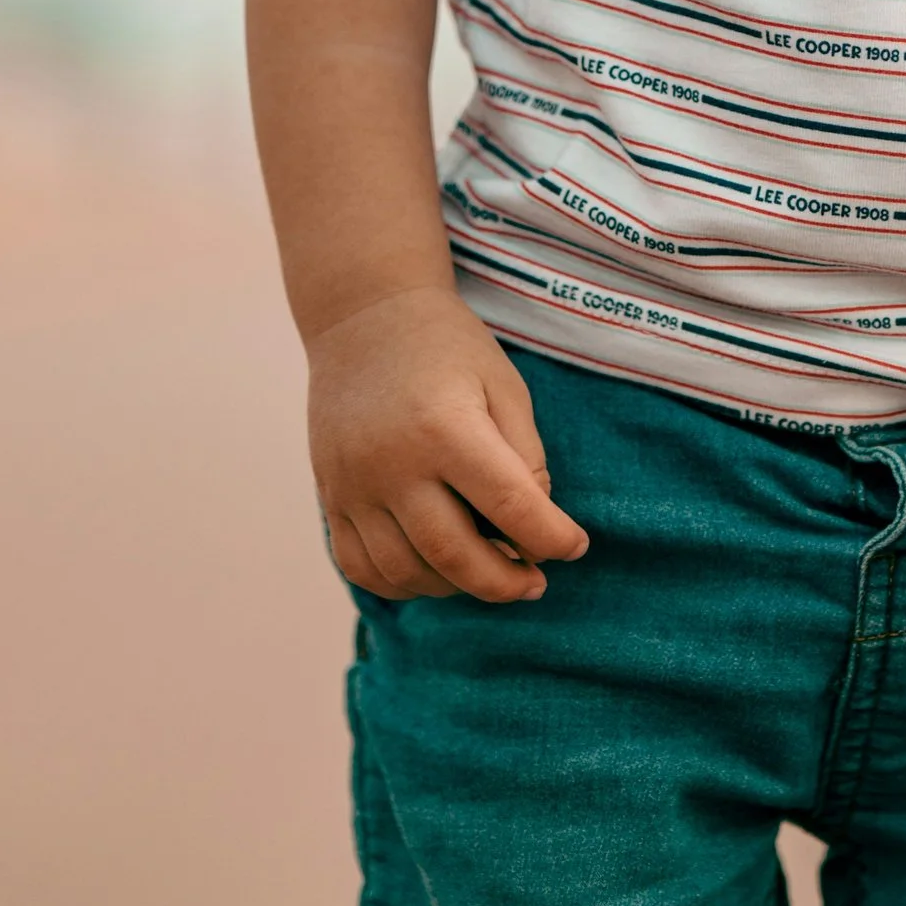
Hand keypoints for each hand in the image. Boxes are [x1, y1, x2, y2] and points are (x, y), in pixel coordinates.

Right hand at [305, 285, 588, 604]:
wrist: (363, 317)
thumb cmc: (447, 347)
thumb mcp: (503, 384)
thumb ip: (526, 455)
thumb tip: (533, 528)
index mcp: (446, 427)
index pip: (510, 506)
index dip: (552, 539)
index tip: (575, 547)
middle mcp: (393, 463)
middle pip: (454, 555)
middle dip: (505, 583)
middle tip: (535, 583)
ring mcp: (353, 484)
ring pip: (405, 571)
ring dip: (455, 588)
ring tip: (488, 572)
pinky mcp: (330, 496)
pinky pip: (361, 567)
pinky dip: (401, 585)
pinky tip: (434, 573)